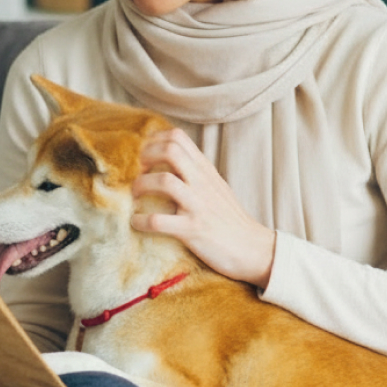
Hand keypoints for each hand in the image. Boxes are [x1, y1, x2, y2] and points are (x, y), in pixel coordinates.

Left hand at [130, 127, 276, 288]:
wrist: (253, 248)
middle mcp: (202, 182)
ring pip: (164, 181)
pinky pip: (159, 221)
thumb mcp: (215, 186)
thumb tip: (169, 162)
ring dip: (141, 186)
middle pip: (170, 150)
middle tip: (138, 171)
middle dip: (145, 157)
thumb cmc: (230, 219)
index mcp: (205, 170)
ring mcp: (198, 205)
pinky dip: (141, 220)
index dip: (154, 140)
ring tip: (134, 195)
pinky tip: (136, 222)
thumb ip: (195, 172)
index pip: (178, 137)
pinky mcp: (193, 229)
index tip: (143, 155)